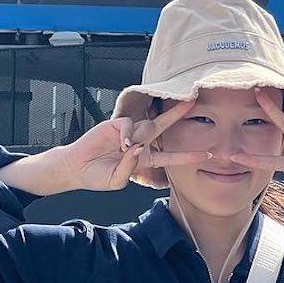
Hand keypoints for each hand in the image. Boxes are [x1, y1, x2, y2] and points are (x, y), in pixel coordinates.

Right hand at [60, 100, 210, 191]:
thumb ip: (129, 168)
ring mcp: (127, 133)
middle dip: (178, 114)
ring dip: (145, 130)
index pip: (169, 156)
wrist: (76, 168)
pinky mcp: (114, 125)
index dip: (187, 156)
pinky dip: (127, 134)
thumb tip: (136, 149)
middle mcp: (138, 143)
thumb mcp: (117, 180)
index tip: (207, 155)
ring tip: (128, 147)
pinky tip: (121, 145)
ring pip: (146, 123)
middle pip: (163, 126)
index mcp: (143, 158)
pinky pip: (128, 125)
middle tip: (193, 101)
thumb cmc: (97, 176)